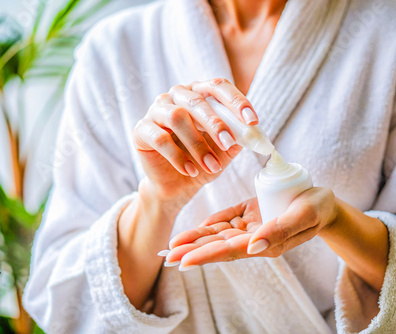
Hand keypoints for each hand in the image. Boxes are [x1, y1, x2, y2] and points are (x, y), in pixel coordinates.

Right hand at [134, 78, 258, 203]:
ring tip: (211, 166)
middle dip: (216, 124)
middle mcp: (177, 96)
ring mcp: (156, 110)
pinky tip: (191, 171)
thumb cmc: (200, 161)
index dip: (236, 101)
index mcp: (199, 93)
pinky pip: (160, 138)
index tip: (252, 121)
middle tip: (228, 143)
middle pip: (197, 101)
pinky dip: (178, 157)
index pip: (218, 86)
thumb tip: (254, 133)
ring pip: (177, 118)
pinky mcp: (141, 129)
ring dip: (198, 144)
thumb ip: (237, 138)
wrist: (174, 185)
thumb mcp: (224, 151)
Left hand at [163, 187, 338, 269]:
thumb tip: (255, 245)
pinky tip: (194, 229)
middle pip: (219, 247)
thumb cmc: (318, 208)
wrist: (323, 202)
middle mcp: (255, 239)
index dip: (207, 255)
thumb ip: (281, 228)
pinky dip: (210, 223)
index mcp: (268, 243)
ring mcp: (251, 227)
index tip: (184, 261)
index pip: (232, 251)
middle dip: (192, 252)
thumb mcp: (305, 214)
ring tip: (171, 246)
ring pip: (218, 235)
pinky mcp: (249, 215)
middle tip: (166, 258)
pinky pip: (226, 220)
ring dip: (196, 240)